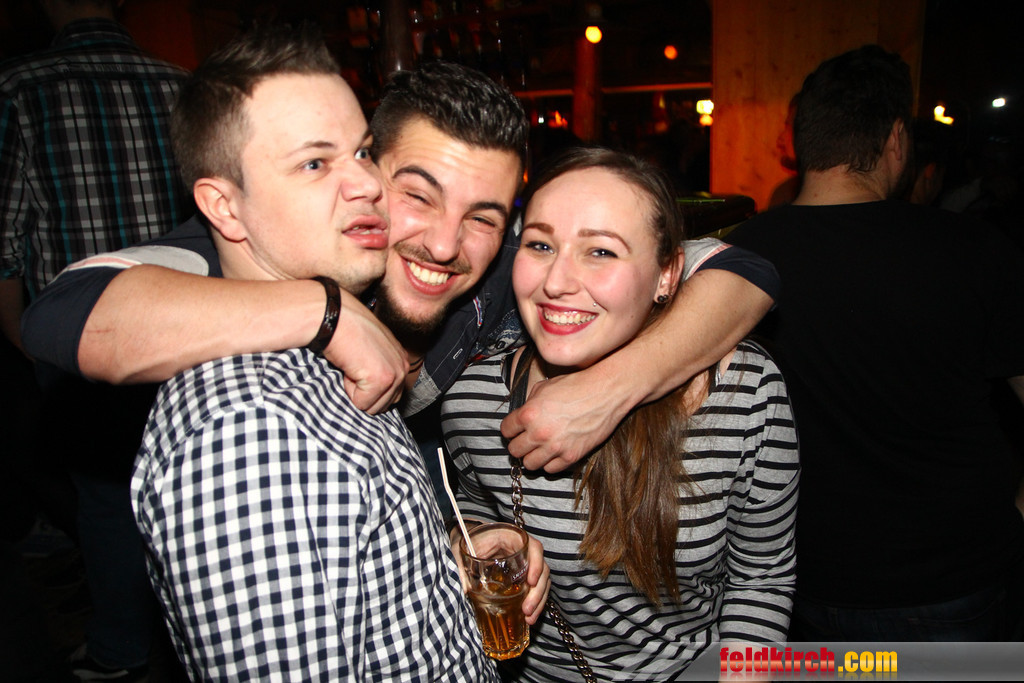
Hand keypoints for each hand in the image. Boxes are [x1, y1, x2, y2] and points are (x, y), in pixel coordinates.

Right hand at [327, 289, 407, 413]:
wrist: (334, 317)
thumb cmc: (345, 329)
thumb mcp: (369, 347)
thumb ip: (377, 365)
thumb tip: (371, 390)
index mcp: (400, 359)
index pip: (391, 395)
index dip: (367, 387)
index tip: (357, 365)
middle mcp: (403, 366)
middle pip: (383, 404)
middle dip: (362, 392)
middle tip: (353, 365)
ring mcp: (394, 373)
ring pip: (372, 406)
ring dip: (355, 391)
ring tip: (351, 365)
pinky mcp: (381, 379)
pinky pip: (362, 403)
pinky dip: (349, 390)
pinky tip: (349, 366)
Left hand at [449, 525, 550, 625]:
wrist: (467, 539)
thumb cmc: (468, 540)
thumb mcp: (464, 549)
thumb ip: (464, 566)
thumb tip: (466, 590)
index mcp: (512, 538)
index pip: (534, 547)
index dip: (537, 564)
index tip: (531, 582)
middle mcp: (523, 550)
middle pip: (542, 568)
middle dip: (537, 592)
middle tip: (527, 609)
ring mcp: (525, 563)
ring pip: (542, 581)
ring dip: (538, 601)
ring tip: (529, 618)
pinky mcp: (522, 575)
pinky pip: (536, 588)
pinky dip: (535, 603)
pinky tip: (528, 617)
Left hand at [501, 369, 625, 472]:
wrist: (605, 392)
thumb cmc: (576, 386)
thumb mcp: (544, 387)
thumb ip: (529, 404)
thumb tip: (522, 416)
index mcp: (529, 414)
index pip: (505, 430)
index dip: (510, 428)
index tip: (515, 428)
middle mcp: (539, 433)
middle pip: (514, 451)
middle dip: (518, 444)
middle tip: (526, 439)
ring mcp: (555, 447)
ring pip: (529, 464)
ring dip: (532, 456)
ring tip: (539, 448)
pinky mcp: (571, 456)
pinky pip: (550, 469)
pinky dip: (550, 462)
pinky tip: (554, 452)